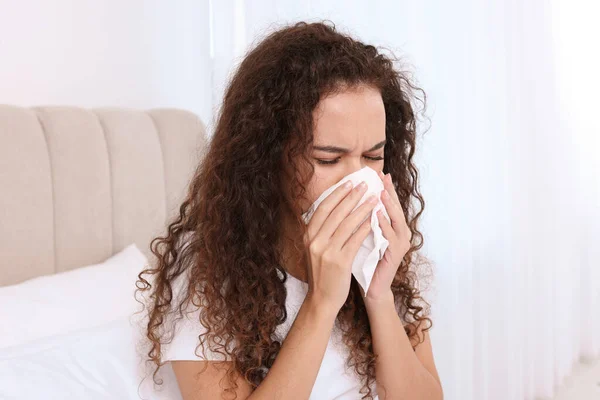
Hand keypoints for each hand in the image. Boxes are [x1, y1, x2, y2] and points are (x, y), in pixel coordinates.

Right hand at [303, 180, 378, 314]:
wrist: (321, 299)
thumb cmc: (321, 273)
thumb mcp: (314, 249)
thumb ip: (319, 231)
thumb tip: (331, 209)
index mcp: (307, 235)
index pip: (323, 208)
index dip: (337, 194)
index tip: (349, 183)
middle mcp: (315, 241)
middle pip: (336, 212)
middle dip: (352, 196)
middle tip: (365, 184)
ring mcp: (326, 251)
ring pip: (347, 223)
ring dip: (362, 208)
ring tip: (374, 198)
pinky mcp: (340, 262)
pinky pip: (355, 240)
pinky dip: (365, 227)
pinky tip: (374, 219)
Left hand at [360, 170, 412, 303]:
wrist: (369, 287)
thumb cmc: (362, 260)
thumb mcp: (359, 234)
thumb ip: (359, 218)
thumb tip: (347, 197)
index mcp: (390, 227)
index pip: (387, 203)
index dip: (383, 188)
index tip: (376, 173)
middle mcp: (399, 233)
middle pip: (395, 208)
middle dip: (388, 192)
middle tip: (383, 177)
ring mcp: (400, 244)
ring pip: (396, 220)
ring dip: (389, 206)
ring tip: (381, 193)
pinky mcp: (396, 256)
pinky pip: (390, 237)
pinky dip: (383, 225)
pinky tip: (377, 215)